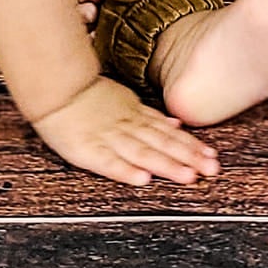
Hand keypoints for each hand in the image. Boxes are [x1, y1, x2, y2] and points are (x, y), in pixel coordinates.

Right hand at [30, 76, 221, 187]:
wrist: (55, 86)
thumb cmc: (86, 95)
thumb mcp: (123, 99)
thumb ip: (149, 115)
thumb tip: (176, 124)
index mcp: (134, 115)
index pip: (168, 134)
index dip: (191, 146)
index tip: (211, 157)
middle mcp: (126, 127)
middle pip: (161, 144)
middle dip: (188, 158)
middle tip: (211, 170)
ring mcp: (108, 138)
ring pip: (142, 153)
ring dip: (166, 166)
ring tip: (187, 177)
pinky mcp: (87, 150)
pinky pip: (108, 162)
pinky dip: (125, 171)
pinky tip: (142, 180)